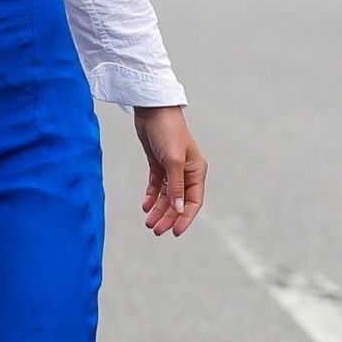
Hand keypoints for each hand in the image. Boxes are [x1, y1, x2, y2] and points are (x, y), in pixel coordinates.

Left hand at [134, 106, 206, 237]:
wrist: (152, 109)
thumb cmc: (168, 131)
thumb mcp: (173, 161)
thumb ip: (176, 186)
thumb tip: (179, 210)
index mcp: (196, 171)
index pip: (193, 201)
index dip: (185, 218)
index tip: (174, 232)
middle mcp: (186, 171)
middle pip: (178, 201)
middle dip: (168, 217)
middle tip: (155, 230)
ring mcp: (172, 168)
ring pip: (167, 196)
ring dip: (158, 209)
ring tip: (148, 222)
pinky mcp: (158, 163)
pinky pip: (156, 186)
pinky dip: (151, 196)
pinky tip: (145, 206)